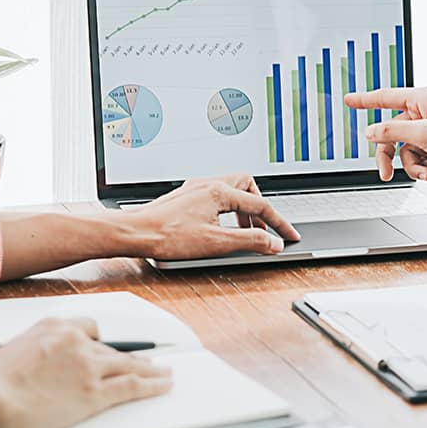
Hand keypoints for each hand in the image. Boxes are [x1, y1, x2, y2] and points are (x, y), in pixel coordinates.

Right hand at [0, 318, 173, 427]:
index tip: (114, 347)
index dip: (105, 341)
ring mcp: (88, 366)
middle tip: (149, 361)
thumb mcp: (15, 347)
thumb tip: (47, 358)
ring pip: (130, 365)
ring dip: (152, 370)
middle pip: (113, 349)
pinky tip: (164, 384)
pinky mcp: (95, 392)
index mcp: (55, 326)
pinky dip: (153, 385)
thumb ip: (39, 346)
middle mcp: (76, 341)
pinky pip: (133, 385)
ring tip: (165, 373)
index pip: (90, 328)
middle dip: (133, 357)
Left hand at [127, 175, 300, 259]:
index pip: (260, 205)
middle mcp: (208, 184)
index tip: (290, 236)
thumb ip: (250, 241)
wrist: (136, 233)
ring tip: (245, 232)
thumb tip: (273, 243)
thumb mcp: (217, 243)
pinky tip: (223, 227)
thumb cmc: (168, 236)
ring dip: (244, 210)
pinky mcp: (186, 197)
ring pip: (231, 190)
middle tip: (265, 229)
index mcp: (219, 191)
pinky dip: (228, 210)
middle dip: (261, 207)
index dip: (279, 223)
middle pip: (247, 186)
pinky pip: (217, 196)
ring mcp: (195, 188)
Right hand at [344, 87, 426, 182]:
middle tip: (386, 174)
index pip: (385, 97)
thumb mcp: (426, 135)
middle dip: (393, 156)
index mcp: (423, 98)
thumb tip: (370, 131)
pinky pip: (424, 156)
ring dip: (415, 165)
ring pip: (409, 149)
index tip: (348, 100)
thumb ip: (393, 131)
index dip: (365, 101)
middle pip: (394, 133)